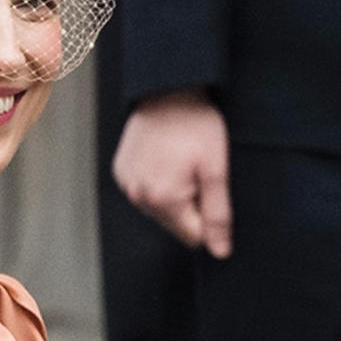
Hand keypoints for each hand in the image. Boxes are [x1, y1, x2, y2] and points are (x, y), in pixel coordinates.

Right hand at [112, 89, 232, 256]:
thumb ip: (218, 213)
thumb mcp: (216, 168)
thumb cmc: (195, 123)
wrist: (166, 89)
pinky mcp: (121, 172)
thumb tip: (220, 252)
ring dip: (172, 193)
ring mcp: (127, 184)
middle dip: (190, 204)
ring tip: (179, 160)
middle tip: (195, 169)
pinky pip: (144, 191)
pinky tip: (164, 157)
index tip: (208, 185)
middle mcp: (138, 197)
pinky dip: (156, 180)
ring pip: (159, 208)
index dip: (208, 215)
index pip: (193, 236)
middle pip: (175, 224)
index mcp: (163, 199)